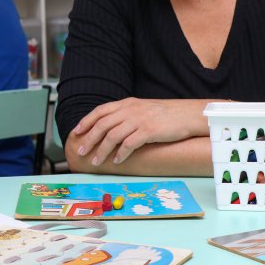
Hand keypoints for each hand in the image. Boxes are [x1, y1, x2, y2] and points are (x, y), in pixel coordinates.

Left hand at [70, 98, 207, 165]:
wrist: (188, 114)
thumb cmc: (165, 114)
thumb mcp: (142, 108)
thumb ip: (126, 115)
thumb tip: (109, 128)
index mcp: (127, 103)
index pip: (100, 111)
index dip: (86, 121)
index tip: (76, 132)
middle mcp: (130, 110)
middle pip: (102, 125)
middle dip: (89, 139)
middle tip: (81, 151)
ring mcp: (139, 120)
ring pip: (112, 136)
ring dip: (102, 150)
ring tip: (95, 161)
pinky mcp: (149, 131)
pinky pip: (129, 144)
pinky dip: (120, 154)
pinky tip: (116, 161)